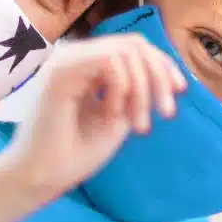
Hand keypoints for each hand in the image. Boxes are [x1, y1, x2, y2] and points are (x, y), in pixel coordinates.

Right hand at [0, 35, 185, 205]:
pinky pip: (109, 62)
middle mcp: (76, 56)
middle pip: (134, 44)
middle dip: (159, 75)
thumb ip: (136, 91)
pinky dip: (122, 88)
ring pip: (125, 51)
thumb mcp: (119, 115)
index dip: (162, 64)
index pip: (133, 47)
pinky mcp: (61, 71)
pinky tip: (113, 114)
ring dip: (143, 89)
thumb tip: (166, 73)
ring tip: (139, 125)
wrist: (42, 177)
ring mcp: (66, 61)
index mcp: (88, 65)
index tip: (179, 93)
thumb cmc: (76, 152)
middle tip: (167, 112)